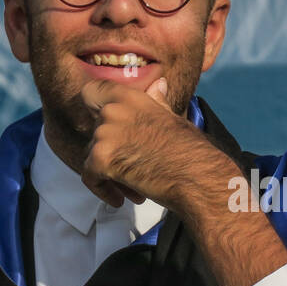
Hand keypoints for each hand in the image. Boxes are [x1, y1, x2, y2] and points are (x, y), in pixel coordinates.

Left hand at [79, 77, 224, 211]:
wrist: (196, 177)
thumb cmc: (190, 151)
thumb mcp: (173, 119)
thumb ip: (156, 103)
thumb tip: (158, 85)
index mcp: (131, 97)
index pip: (92, 91)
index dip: (93, 108)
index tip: (104, 127)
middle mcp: (113, 110)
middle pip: (95, 131)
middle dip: (111, 152)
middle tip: (134, 171)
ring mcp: (105, 133)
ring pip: (93, 157)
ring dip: (111, 175)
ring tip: (134, 191)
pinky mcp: (101, 158)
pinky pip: (90, 177)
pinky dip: (103, 190)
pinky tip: (120, 200)